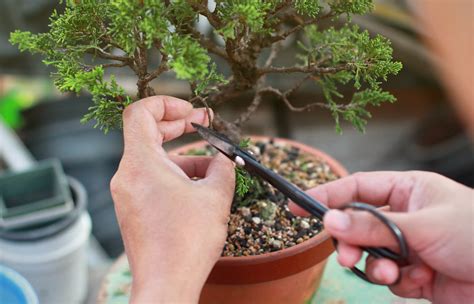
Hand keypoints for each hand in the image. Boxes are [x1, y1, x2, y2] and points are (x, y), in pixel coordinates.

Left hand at [110, 96, 234, 302]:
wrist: (167, 283)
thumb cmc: (186, 242)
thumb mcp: (216, 196)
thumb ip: (223, 166)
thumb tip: (225, 157)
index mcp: (141, 164)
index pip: (140, 112)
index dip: (168, 104)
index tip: (192, 113)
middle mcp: (127, 176)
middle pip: (147, 133)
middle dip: (178, 127)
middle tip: (204, 126)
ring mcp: (127, 194)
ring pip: (155, 161)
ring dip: (185, 158)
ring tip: (215, 172)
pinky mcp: (133, 209)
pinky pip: (153, 180)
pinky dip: (175, 177)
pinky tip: (201, 190)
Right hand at [290, 171, 473, 302]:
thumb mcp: (422, 225)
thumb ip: (373, 225)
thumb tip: (330, 220)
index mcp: (407, 190)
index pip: (356, 188)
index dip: (326, 195)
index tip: (297, 206)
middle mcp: (404, 216)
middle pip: (358, 225)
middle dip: (352, 242)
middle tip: (345, 256)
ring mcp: (409, 246)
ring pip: (370, 254)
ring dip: (375, 266)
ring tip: (387, 274)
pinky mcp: (415, 274)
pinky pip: (388, 277)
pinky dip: (395, 282)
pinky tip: (415, 282)